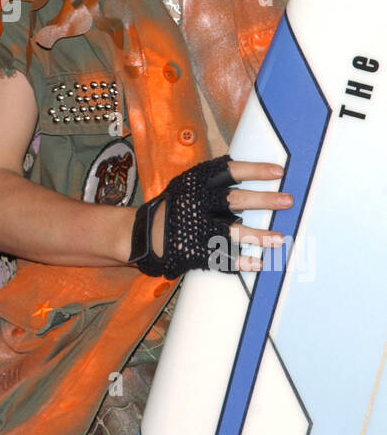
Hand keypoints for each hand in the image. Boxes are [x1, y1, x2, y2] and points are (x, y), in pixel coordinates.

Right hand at [149, 160, 292, 274]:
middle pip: (235, 200)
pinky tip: (259, 263)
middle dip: (264, 200)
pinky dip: (242, 262)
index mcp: (197, 182)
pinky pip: (223, 258)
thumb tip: (252, 170)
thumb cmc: (177, 205)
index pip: (229, 171)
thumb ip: (215, 179)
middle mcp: (197, 203)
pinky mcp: (196, 251)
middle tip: (288, 201)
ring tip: (281, 239)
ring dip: (259, 236)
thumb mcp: (189, 184)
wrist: (145, 234)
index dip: (255, 170)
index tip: (279, 172)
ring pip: (233, 232)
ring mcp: (197, 229)